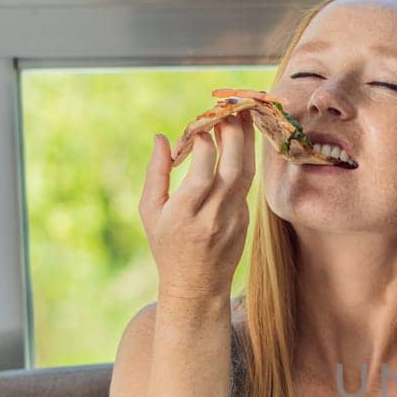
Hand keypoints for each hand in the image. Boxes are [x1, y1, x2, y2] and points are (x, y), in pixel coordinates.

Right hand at [140, 113, 253, 302]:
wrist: (197, 285)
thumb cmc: (167, 246)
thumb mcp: (150, 212)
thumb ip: (156, 173)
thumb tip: (162, 138)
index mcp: (185, 214)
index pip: (203, 173)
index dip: (205, 146)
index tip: (201, 128)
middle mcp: (213, 216)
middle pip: (232, 170)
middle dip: (234, 136)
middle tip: (230, 111)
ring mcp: (233, 220)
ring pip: (246, 175)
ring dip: (246, 144)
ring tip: (241, 118)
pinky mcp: (245, 220)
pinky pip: (246, 186)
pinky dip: (243, 161)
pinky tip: (239, 144)